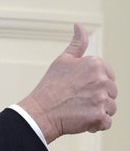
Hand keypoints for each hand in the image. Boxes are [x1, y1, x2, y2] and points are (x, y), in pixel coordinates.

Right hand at [18, 23, 117, 143]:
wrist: (39, 112)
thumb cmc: (49, 87)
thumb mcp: (63, 60)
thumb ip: (77, 43)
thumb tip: (79, 25)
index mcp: (95, 64)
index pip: (108, 77)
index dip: (95, 85)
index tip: (79, 89)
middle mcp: (101, 79)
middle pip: (111, 93)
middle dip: (97, 99)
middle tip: (76, 101)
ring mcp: (101, 98)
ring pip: (111, 108)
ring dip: (97, 112)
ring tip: (78, 111)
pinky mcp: (99, 116)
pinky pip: (106, 123)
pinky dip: (96, 125)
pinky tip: (81, 121)